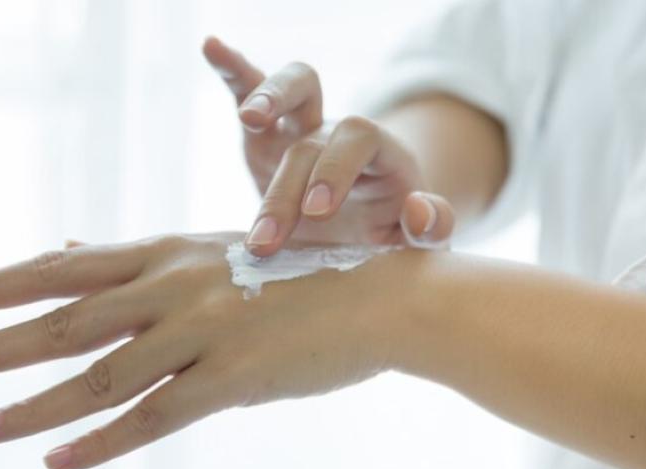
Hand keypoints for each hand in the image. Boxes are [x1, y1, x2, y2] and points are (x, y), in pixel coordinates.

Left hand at [0, 234, 412, 468]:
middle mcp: (177, 286)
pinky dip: (102, 443)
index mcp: (168, 251)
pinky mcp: (234, 377)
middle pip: (66, 320)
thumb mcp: (211, 254)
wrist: (384, 294)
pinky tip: (58, 463)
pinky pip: (155, 416)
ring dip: (32, 406)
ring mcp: (204, 330)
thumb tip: (63, 248)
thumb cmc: (297, 273)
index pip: (65, 268)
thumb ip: (137, 260)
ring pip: (99, 374)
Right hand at [203, 37, 454, 255]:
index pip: (361, 141)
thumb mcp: (417, 244)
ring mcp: (302, 131)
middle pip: (317, 135)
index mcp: (380, 158)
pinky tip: (212, 47)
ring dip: (267, 97)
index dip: (337, 168)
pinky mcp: (267, 138)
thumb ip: (433, 229)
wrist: (361, 231)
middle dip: (293, 180)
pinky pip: (250, 89)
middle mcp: (340, 136)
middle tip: (276, 227)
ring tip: (249, 118)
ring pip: (291, 91)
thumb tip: (418, 208)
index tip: (316, 212)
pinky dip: (232, 68)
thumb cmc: (389, 235)